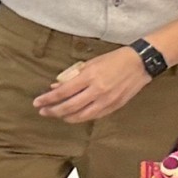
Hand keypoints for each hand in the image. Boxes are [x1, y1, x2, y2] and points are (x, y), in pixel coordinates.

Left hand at [33, 48, 151, 122]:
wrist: (140, 63)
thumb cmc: (113, 60)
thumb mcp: (90, 63)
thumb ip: (72, 76)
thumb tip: (55, 86)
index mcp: (89, 77)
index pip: (63, 92)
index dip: (48, 99)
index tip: (37, 102)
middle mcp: (97, 90)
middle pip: (69, 106)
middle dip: (53, 111)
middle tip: (42, 111)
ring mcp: (107, 100)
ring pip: (81, 116)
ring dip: (66, 117)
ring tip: (56, 115)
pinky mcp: (115, 106)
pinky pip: (94, 116)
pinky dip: (81, 117)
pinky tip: (73, 116)